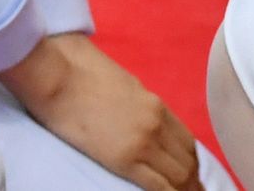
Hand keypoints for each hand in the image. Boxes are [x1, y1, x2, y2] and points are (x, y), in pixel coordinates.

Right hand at [0, 35, 201, 190]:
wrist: (60, 74)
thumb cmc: (82, 74)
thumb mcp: (123, 86)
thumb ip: (139, 107)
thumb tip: (142, 121)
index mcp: (156, 106)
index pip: (187, 142)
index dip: (192, 163)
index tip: (193, 176)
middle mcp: (156, 124)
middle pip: (187, 161)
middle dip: (192, 180)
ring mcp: (143, 142)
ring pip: (179, 175)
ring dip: (185, 189)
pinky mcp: (125, 159)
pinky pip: (158, 185)